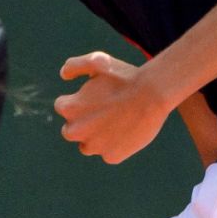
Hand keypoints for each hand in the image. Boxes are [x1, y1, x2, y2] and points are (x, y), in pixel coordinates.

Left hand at [54, 52, 173, 163]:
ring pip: (88, 146)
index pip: (63, 107)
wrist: (153, 94)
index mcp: (69, 108)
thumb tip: (63, 76)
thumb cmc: (125, 76)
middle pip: (71, 131)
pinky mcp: (112, 156)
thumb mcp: (97, 60)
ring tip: (116, 123)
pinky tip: (128, 132)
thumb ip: (74, 65)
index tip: (95, 97)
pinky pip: (109, 154)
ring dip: (96, 138)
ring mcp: (94, 146)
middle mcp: (76, 130)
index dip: (79, 101)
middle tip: (103, 113)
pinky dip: (116, 146)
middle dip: (83, 124)